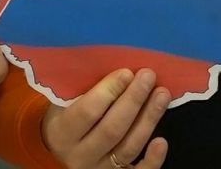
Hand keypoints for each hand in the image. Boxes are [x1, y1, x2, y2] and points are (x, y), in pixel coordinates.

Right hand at [41, 68, 169, 168]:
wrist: (58, 154)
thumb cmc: (63, 119)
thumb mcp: (61, 105)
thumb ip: (79, 90)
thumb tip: (112, 62)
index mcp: (62, 133)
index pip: (88, 111)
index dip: (109, 91)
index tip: (127, 72)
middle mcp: (79, 156)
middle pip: (112, 129)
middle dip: (133, 100)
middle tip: (148, 76)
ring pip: (128, 147)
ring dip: (148, 120)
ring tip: (162, 94)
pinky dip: (152, 160)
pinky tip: (162, 141)